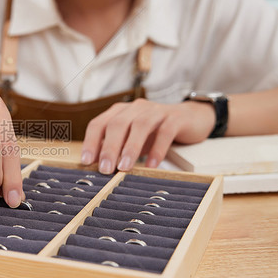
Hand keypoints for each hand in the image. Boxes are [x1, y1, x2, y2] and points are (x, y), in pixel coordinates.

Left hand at [81, 99, 214, 172]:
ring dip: (130, 148)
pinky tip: (151, 165)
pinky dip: (157, 149)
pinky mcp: (175, 118)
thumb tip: (95, 166)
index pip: (99, 124)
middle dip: (109, 147)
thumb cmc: (155, 132)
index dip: (91, 142)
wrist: (190, 119)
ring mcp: (156, 111)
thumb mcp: (131, 139)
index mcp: (120, 111)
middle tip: (105, 169)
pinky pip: (165, 132)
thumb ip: (115, 148)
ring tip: (125, 167)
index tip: (86, 161)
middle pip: (117, 124)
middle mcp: (135, 108)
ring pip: (140, 126)